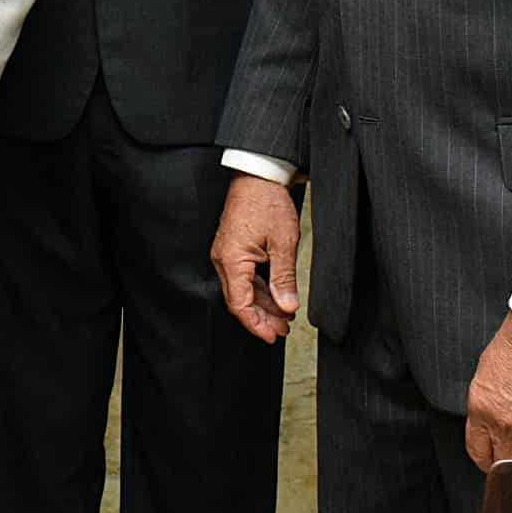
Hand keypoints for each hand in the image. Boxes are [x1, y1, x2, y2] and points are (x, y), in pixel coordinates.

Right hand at [210, 175, 301, 341]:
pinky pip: (245, 276)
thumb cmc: (267, 203)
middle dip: (262, 318)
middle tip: (284, 329)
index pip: (240, 304)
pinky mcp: (234, 248)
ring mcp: (227, 253)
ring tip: (285, 315)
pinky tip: (277, 295)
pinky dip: (261, 288)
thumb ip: (284, 279)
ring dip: (263, 304)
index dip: (257, 325)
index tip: (273, 337)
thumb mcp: (283, 244)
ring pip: (243, 289)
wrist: (258, 175)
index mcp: (232, 261)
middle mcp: (224, 259)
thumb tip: (287, 307)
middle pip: (240, 300)